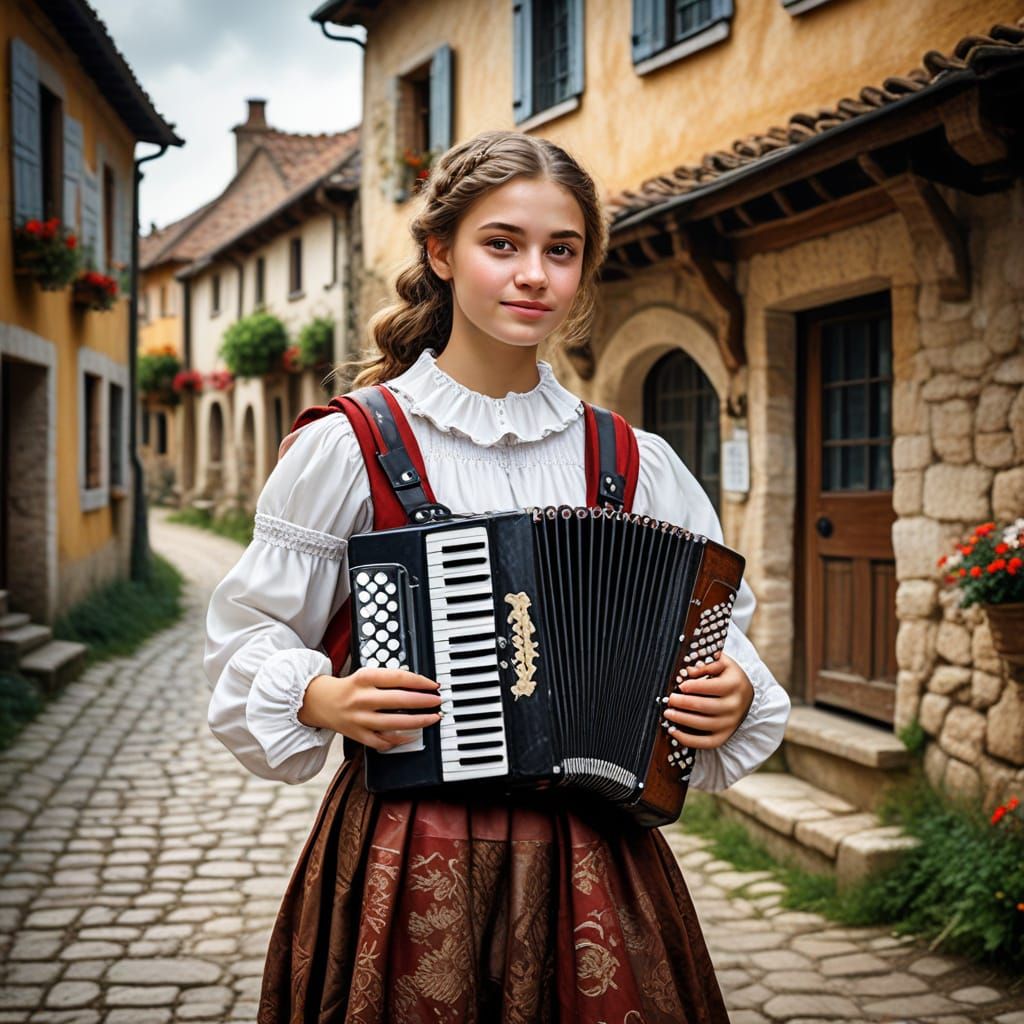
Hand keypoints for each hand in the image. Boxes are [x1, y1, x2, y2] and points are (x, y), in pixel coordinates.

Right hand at [297, 667, 441, 750]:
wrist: (320, 702)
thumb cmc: (350, 687)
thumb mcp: (366, 674)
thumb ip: (389, 678)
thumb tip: (419, 685)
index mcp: (364, 678)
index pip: (398, 678)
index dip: (420, 681)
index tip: (433, 685)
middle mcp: (361, 698)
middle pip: (399, 701)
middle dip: (423, 702)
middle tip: (437, 701)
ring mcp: (359, 719)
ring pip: (394, 723)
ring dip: (418, 721)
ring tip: (432, 718)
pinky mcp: (357, 735)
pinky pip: (382, 741)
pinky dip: (399, 740)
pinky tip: (412, 735)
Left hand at [662, 653, 753, 749]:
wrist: (746, 695)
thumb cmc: (729, 677)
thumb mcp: (723, 663)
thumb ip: (707, 664)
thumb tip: (689, 670)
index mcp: (734, 685)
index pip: (711, 687)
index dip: (693, 687)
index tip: (680, 685)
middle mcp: (734, 706)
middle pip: (704, 706)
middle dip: (683, 703)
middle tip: (670, 699)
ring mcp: (730, 723)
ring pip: (703, 724)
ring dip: (682, 720)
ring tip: (668, 713)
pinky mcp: (725, 736)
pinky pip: (706, 743)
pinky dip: (688, 740)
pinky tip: (674, 731)